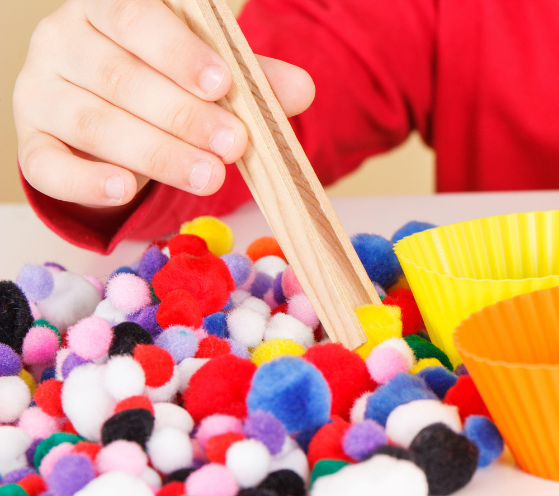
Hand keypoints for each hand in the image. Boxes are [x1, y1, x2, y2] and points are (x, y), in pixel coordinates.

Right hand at [14, 0, 313, 207]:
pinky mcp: (31, 142)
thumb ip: (249, 78)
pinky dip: (86, 181)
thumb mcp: (207, 74)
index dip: (180, 51)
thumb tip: (303, 89)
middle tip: (234, 144)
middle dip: (183, 115)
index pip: (138, 17)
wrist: (103, 117)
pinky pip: (47, 165)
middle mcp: (64, 40)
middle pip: (120, 76)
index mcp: (108, 6)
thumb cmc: (159, 80)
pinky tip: (124, 190)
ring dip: (156, 153)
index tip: (224, 83)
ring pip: (93, 122)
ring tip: (209, 176)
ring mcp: (40, 91)